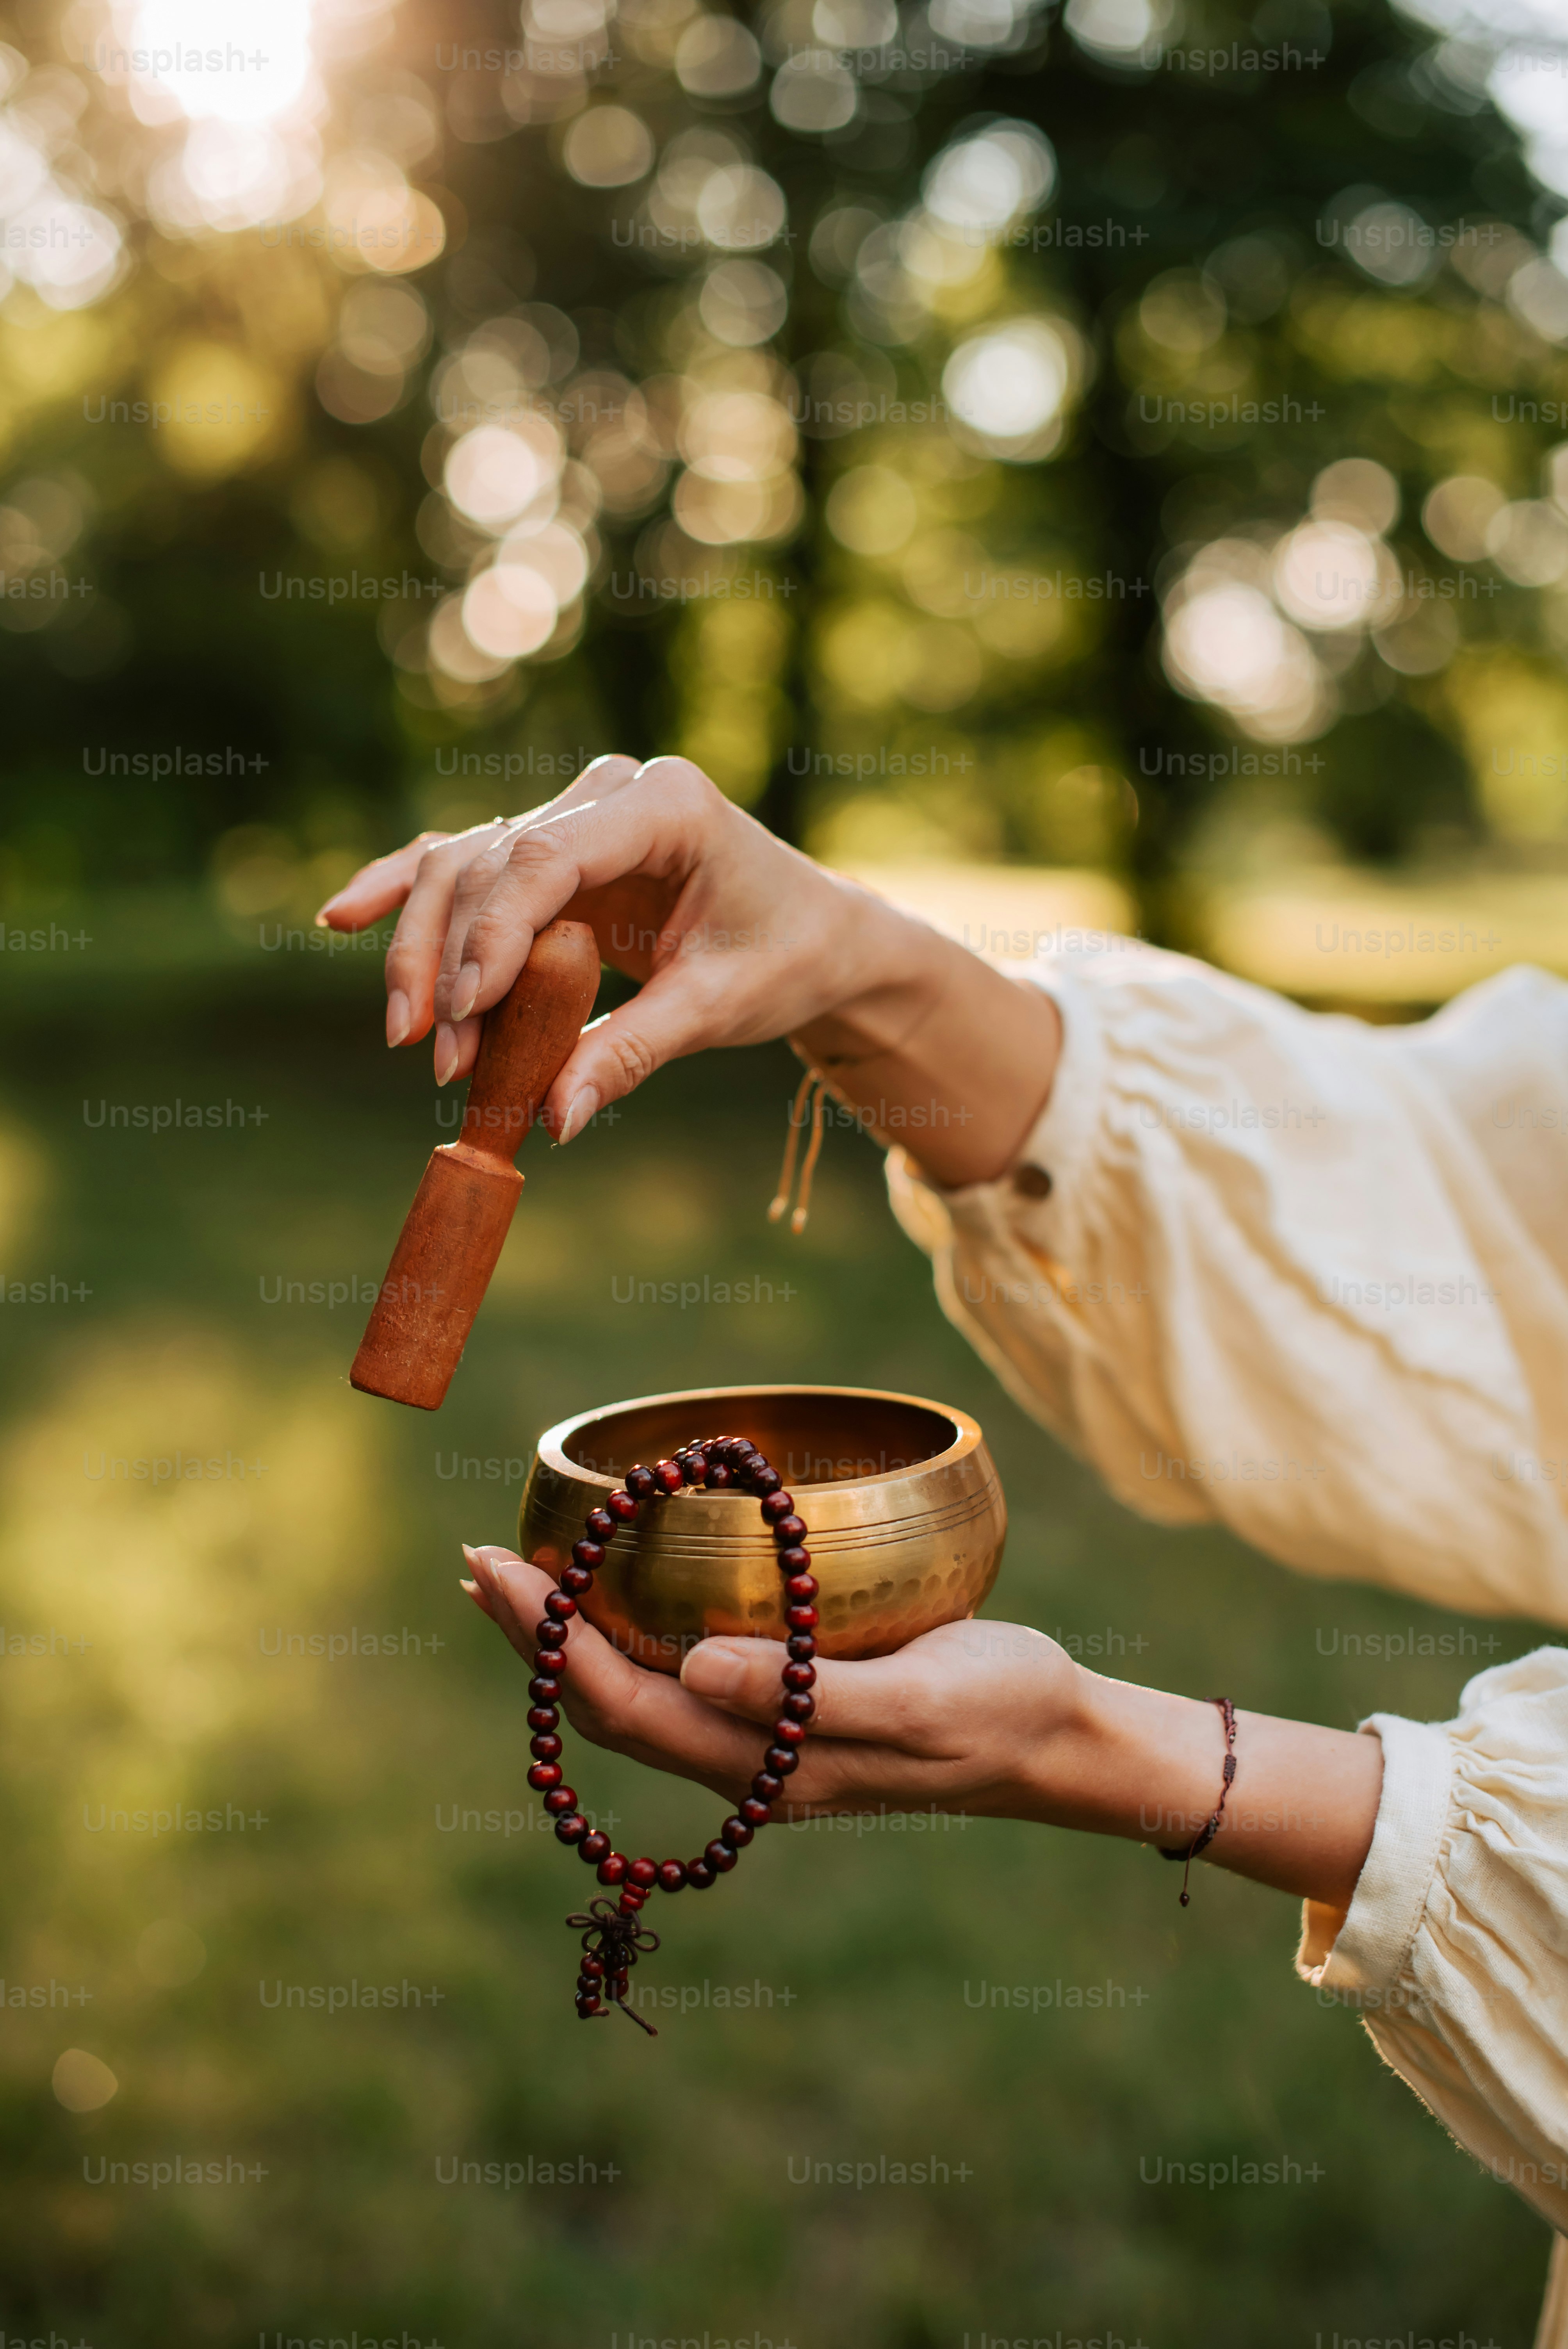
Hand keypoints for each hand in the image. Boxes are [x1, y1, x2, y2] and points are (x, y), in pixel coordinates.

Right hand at [317, 756, 1060, 1185]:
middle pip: (489, 860)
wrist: (815, 933)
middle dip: (451, 959)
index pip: (546, 857)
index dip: (492, 933)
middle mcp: (609, 793)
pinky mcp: (551, 852)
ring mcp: (574, 817)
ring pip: (463, 865)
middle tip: (435, 1055)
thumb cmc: (783, 956)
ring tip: (416, 1040)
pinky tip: (343, 918)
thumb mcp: (722, 1008)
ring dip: (427, 952)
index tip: (464, 1013)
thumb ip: (633, 1052)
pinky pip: (465, 866)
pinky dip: (406, 895)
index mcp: (664, 805)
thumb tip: (551, 1119)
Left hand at [460, 1544, 1082, 1820]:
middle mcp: (748, 1765)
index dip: (550, 1641)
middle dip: (534, 1636)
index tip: (498, 1569)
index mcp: (768, 1767)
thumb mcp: (920, 1699)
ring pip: (635, 1695)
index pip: (624, 1705)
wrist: (1056, 1739)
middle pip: (608, 1705)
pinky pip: (678, 1681)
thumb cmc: (1000, 1708)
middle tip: (476, 1560)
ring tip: (514, 1581)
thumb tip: (696, 1670)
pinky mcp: (787, 1714)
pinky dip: (624, 1637)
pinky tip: (614, 1601)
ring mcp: (764, 1745)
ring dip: (567, 1640)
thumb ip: (810, 1697)